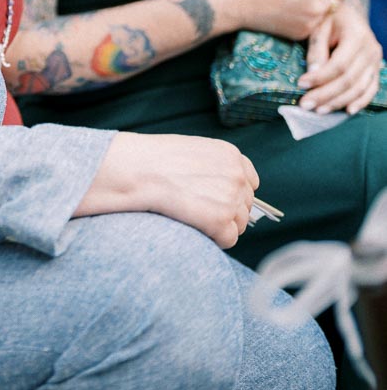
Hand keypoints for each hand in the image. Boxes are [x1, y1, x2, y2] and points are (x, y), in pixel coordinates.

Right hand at [76, 131, 258, 249]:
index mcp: (231, 155)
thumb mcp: (193, 150)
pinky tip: (195, 228)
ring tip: (194, 218)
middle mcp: (237, 175)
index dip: (233, 193)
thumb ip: (214, 166)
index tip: (215, 198)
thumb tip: (222, 187)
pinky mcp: (221, 221)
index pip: (250, 182)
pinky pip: (229, 239)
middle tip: (198, 210)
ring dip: (220, 226)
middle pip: (245, 205)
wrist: (138, 170)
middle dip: (227, 211)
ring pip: (239, 224)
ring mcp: (231, 198)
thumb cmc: (155, 159)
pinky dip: (214, 239)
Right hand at [233, 0, 356, 38]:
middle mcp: (318, 1)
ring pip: (326, 13)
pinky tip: (287, 13)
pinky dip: (305, 19)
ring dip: (317, 8)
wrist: (238, 2)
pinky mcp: (302, 33)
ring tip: (294, 2)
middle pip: (340, 0)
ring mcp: (311, 20)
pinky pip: (313, 25)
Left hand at [298, 4, 383, 114]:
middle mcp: (371, 49)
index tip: (301, 84)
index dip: (320, 77)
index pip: (339, 64)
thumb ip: (317, 49)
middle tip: (305, 104)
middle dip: (325, 95)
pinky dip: (360, 102)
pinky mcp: (376, 69)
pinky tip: (347, 111)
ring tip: (318, 110)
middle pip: (348, 79)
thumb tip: (312, 74)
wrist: (348, 12)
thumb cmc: (329, 17)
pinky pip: (370, 89)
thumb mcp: (319, 26)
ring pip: (359, 88)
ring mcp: (376, 61)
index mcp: (357, 35)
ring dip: (338, 102)